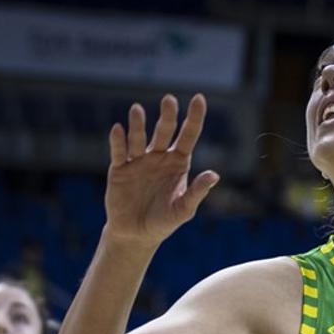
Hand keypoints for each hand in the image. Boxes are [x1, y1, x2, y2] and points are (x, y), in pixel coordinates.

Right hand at [104, 94, 219, 246]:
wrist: (136, 234)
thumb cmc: (164, 222)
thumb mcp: (183, 210)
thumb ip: (197, 192)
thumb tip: (214, 175)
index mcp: (178, 163)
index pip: (188, 136)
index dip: (194, 118)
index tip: (199, 98)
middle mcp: (159, 157)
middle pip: (164, 132)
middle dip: (167, 116)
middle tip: (169, 100)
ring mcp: (138, 161)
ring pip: (139, 138)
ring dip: (138, 124)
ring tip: (137, 110)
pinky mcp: (119, 169)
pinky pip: (119, 152)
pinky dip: (118, 141)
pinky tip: (118, 129)